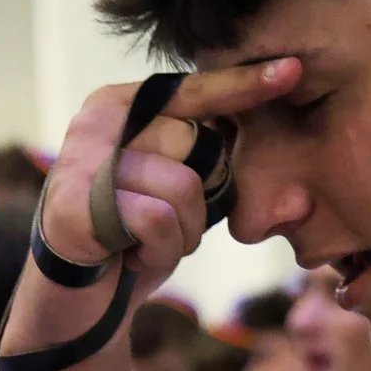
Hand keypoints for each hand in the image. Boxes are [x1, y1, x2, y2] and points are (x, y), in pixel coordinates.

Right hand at [39, 61, 301, 294]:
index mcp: (117, 106)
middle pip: (193, 143)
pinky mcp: (76, 207)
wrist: (77, 301)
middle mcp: (94, 124)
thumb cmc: (130, 235)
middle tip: (167, 226)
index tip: (294, 69)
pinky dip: (160, 252)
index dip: (242, 83)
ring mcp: (81, 163)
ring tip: (147, 244)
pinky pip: (158, 220)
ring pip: (182, 186)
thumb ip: (193, 148)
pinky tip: (132, 257)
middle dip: (201, 198)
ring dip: (181, 233)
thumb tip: (262, 116)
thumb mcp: (165, 181)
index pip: (191, 89)